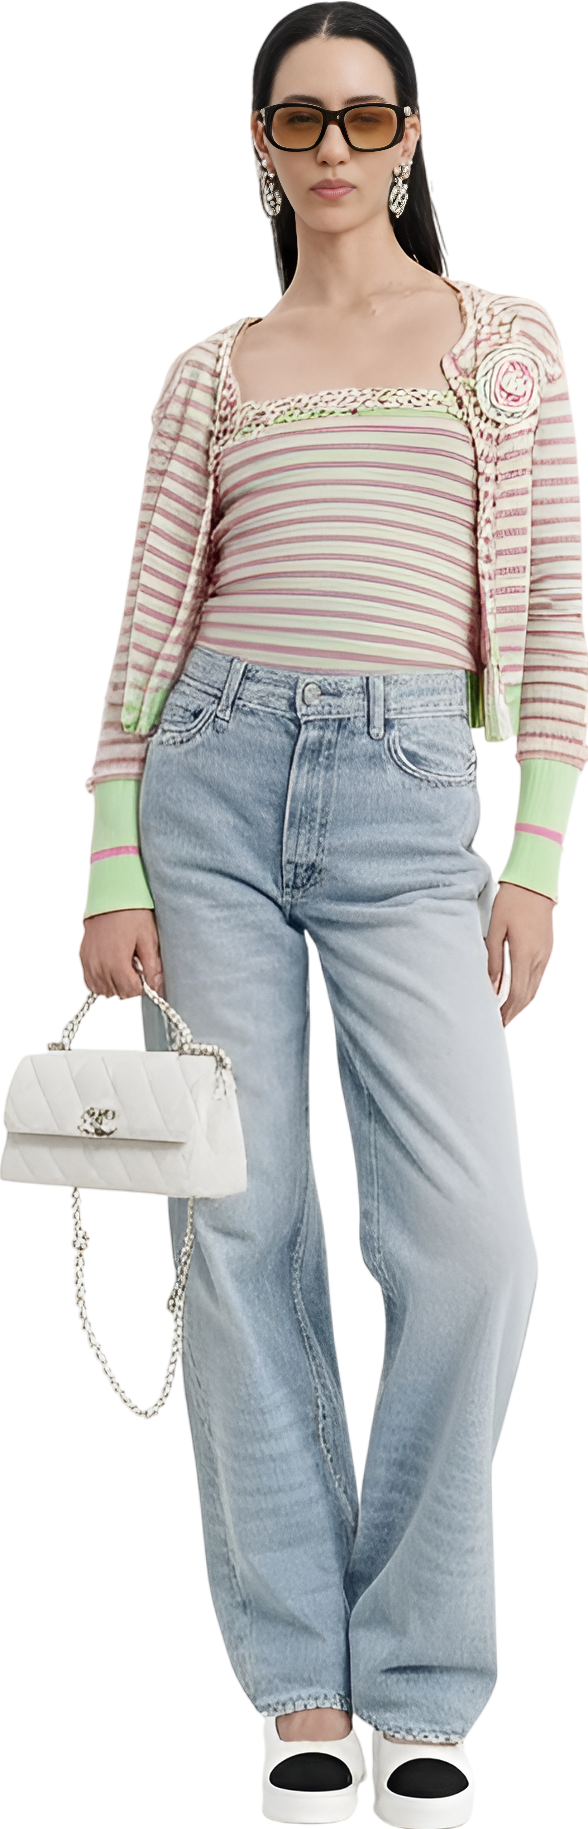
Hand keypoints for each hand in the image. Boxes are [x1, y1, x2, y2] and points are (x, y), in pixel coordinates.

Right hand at [79, 908, 164, 1005]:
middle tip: (136, 1008)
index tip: (147, 999)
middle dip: (128, 1003)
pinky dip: (100, 989)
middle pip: (115, 996)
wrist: (109, 896)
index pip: (130, 993)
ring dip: (114, 999)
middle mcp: (101, 965)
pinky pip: (91, 982)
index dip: (140, 999)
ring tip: (123, 1006)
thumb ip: (152, 966)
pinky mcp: (84, 957)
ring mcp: (90, 962)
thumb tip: (157, 986)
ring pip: (102, 992)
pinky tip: (109, 991)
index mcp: (118, 963)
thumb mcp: (148, 938)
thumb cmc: (130, 912)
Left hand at [485, 882, 552, 1029]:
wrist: (534, 882)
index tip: (499, 1021)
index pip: (518, 994)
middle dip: (516, 1013)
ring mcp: (545, 953)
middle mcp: (539, 957)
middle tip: (503, 1023)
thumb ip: (493, 959)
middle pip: (529, 995)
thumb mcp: (496, 929)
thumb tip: (492, 984)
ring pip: (536, 987)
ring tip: (509, 1013)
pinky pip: (538, 976)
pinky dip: (529, 990)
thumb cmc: (514, 900)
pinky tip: (520, 993)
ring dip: (523, 1004)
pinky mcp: (545, 948)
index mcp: (526, 954)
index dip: (509, 1011)